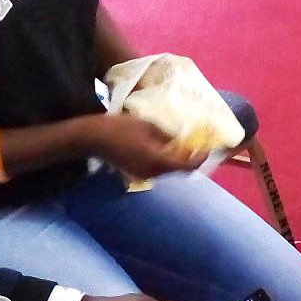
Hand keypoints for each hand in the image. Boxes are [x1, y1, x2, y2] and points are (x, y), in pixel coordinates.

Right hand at [85, 113, 206, 180]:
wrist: (92, 138)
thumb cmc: (120, 128)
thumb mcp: (148, 126)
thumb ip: (168, 135)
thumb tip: (181, 140)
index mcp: (157, 160)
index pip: (185, 166)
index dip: (199, 159)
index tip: (207, 149)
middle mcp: (152, 172)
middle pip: (177, 169)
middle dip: (189, 158)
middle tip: (198, 145)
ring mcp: (143, 175)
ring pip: (167, 169)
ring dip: (176, 159)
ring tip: (183, 144)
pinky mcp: (136, 173)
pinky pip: (156, 168)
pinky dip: (164, 160)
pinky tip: (164, 147)